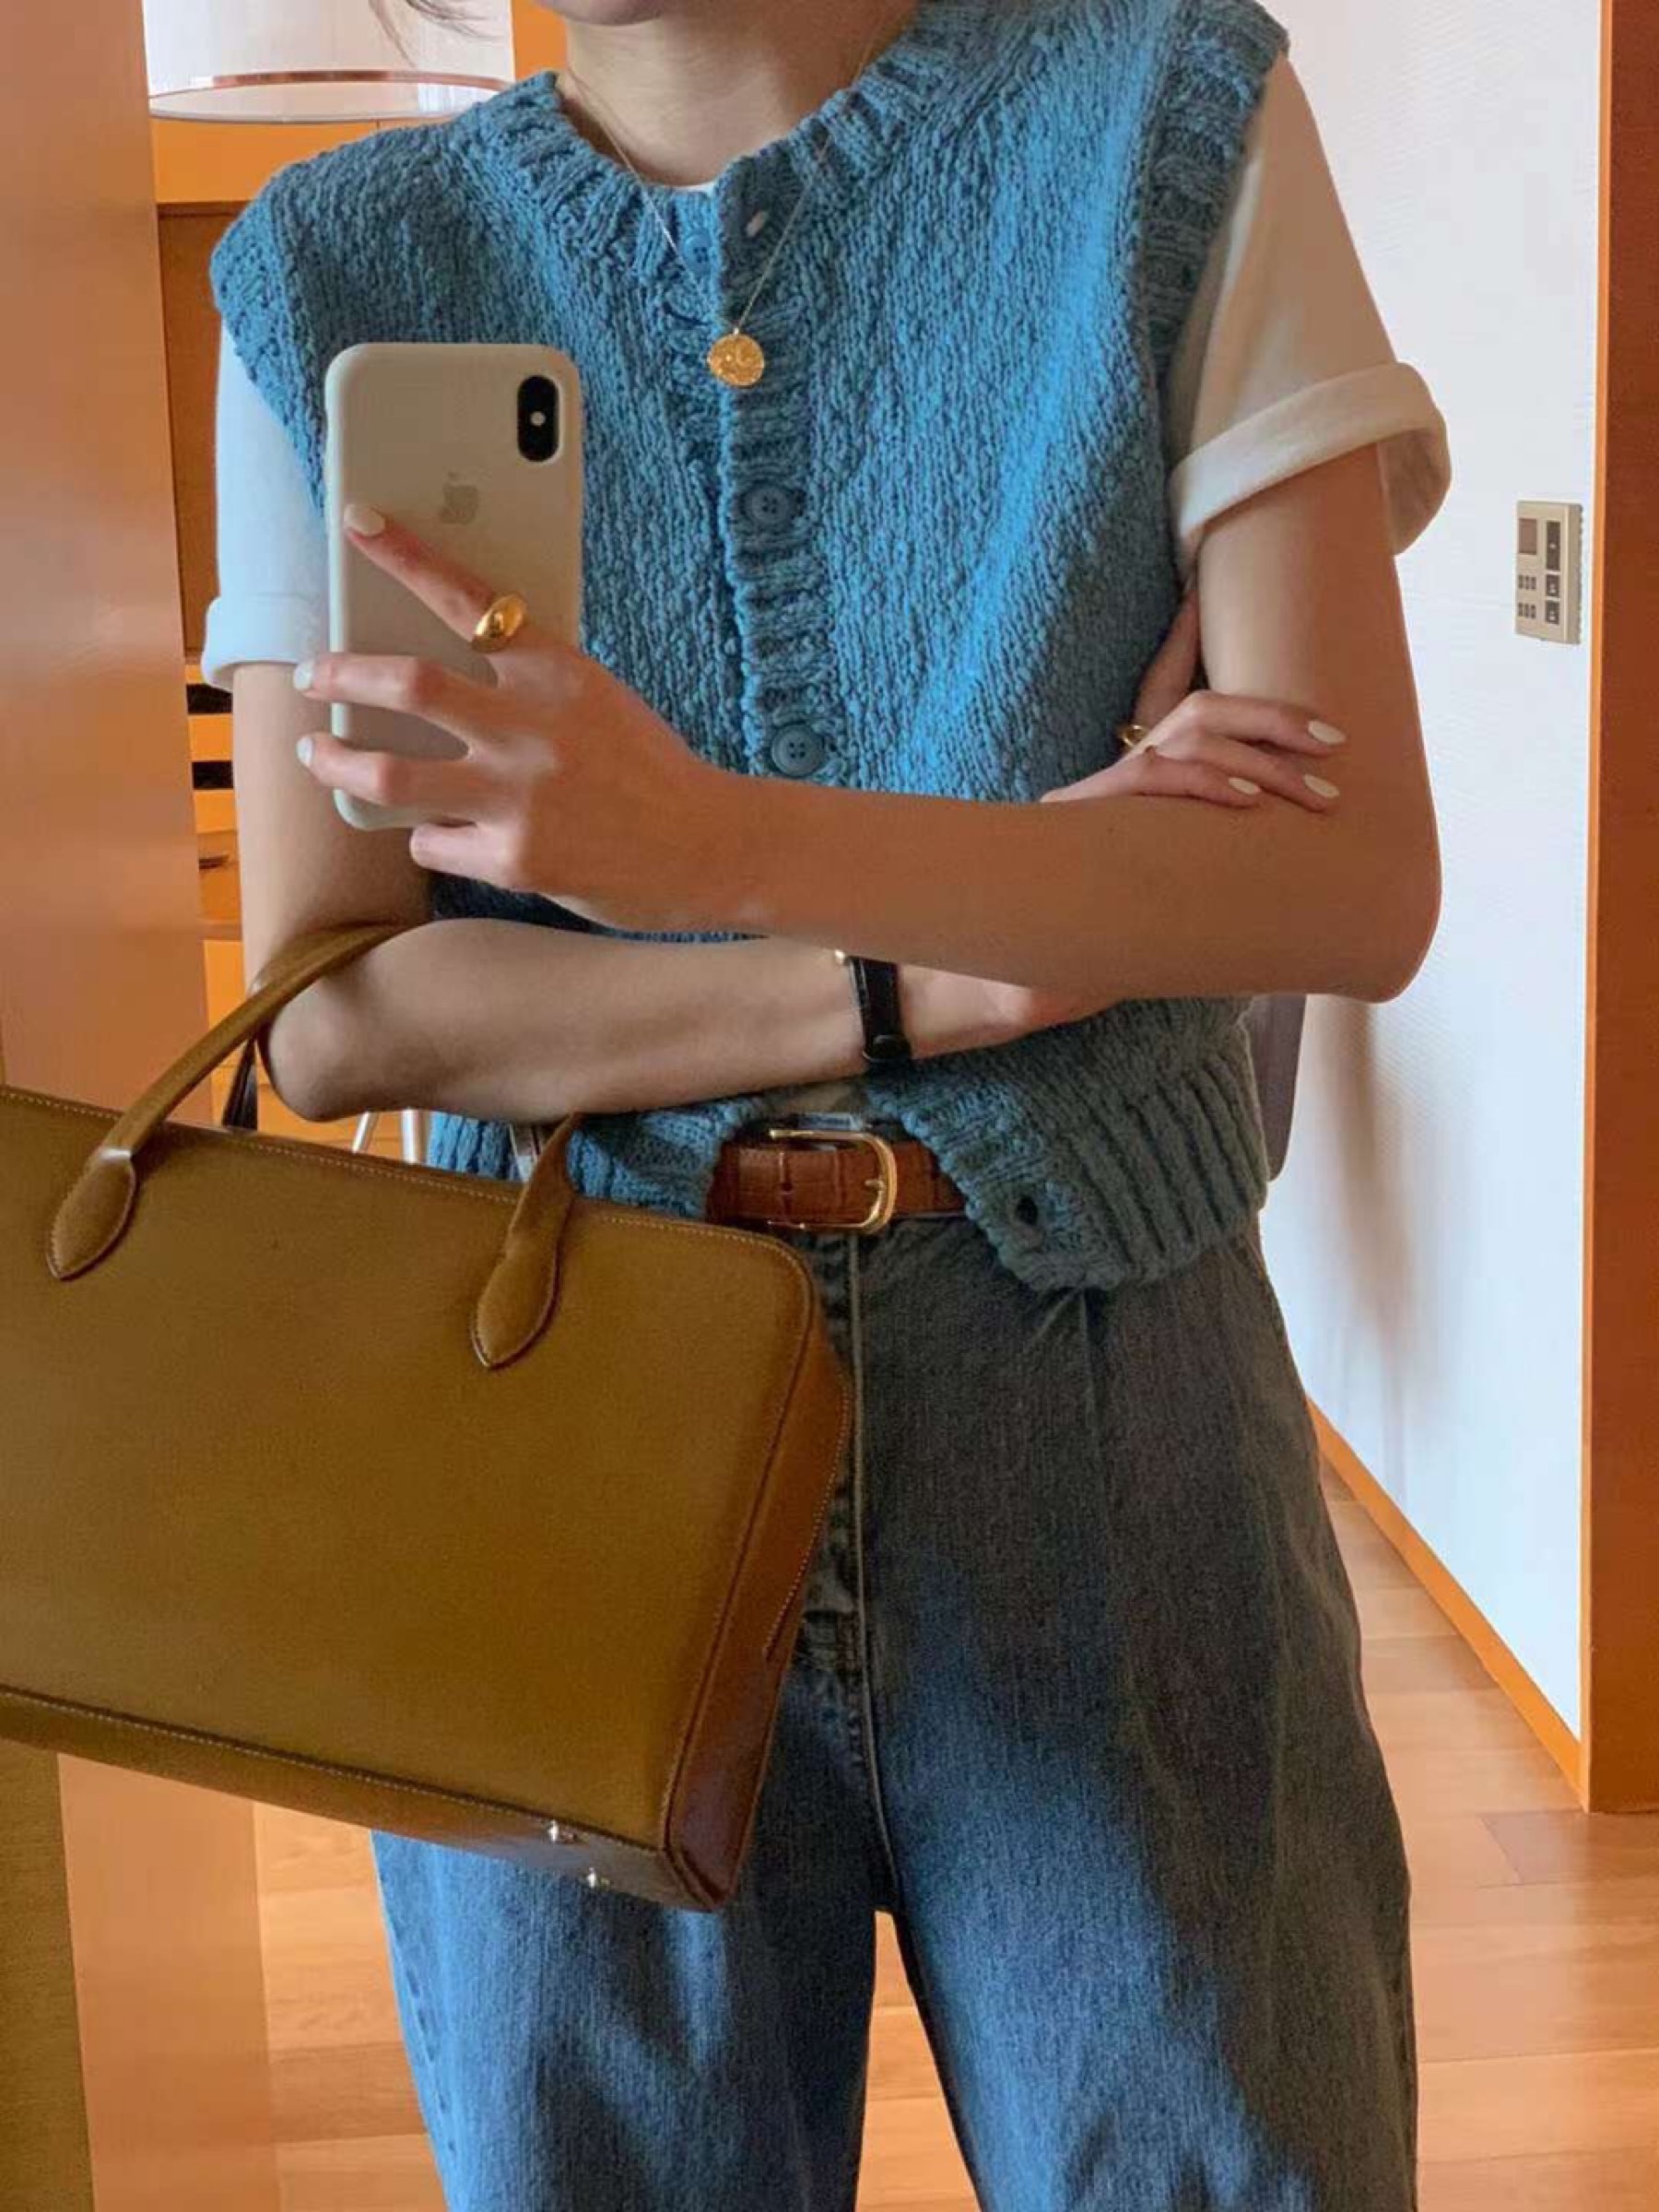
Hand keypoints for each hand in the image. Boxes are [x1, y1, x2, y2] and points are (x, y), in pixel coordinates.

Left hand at [292, 509, 738, 932]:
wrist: (711, 848)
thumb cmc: (654, 773)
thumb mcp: (599, 701)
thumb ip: (532, 685)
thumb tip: (442, 683)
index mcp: (557, 670)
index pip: (468, 597)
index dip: (405, 557)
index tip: (356, 522)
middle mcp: (530, 726)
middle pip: (406, 684)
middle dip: (341, 672)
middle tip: (312, 673)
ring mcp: (519, 795)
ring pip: (390, 774)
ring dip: (338, 761)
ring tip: (318, 752)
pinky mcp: (515, 859)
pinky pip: (433, 844)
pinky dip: (426, 838)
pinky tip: (438, 836)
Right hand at [946, 582, 1346, 1043]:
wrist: (1029, 971)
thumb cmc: (1107, 934)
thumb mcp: (1168, 881)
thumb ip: (1206, 854)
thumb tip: (1281, 857)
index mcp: (1137, 777)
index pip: (1165, 690)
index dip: (1184, 640)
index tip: (1209, 602)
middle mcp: (1119, 771)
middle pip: (1199, 709)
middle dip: (1274, 718)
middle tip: (1334, 743)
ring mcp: (1103, 791)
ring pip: (1188, 740)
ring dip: (1263, 762)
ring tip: (1316, 794)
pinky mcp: (1091, 816)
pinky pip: (1155, 780)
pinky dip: (1210, 785)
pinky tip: (1252, 804)